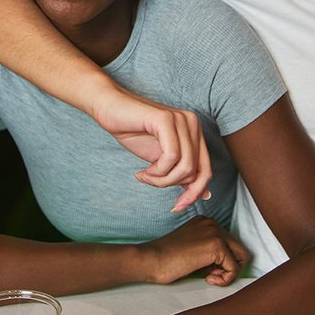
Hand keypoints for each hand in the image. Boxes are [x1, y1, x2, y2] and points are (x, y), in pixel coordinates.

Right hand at [87, 90, 211, 210]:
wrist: (109, 108)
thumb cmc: (133, 131)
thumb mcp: (161, 159)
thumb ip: (182, 172)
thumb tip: (205, 195)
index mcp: (194, 132)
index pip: (206, 170)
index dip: (194, 193)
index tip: (177, 207)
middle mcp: (192, 124)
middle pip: (195, 172)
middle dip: (170, 185)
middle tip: (149, 180)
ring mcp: (180, 119)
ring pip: (185, 167)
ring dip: (161, 179)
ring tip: (145, 175)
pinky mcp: (166, 119)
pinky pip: (171, 157)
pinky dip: (157, 171)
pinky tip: (143, 170)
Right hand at [137, 215, 249, 285]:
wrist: (151, 259)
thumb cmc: (166, 260)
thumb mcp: (191, 250)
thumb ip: (209, 252)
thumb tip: (228, 266)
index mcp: (206, 222)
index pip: (230, 244)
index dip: (222, 262)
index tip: (207, 270)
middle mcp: (213, 223)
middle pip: (240, 249)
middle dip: (229, 266)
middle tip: (210, 274)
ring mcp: (215, 233)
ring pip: (242, 258)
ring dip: (228, 273)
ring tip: (209, 276)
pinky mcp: (216, 246)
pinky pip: (235, 269)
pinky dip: (225, 280)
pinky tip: (207, 279)